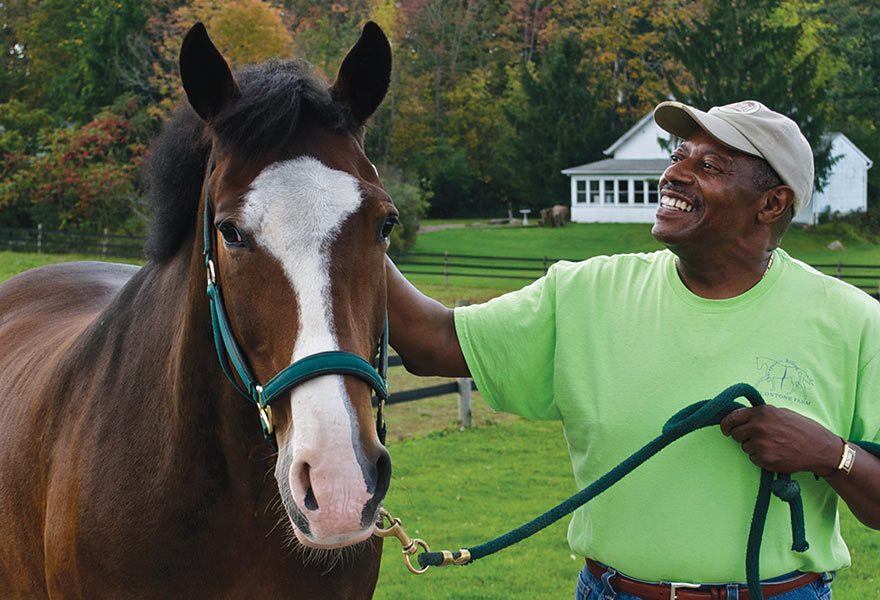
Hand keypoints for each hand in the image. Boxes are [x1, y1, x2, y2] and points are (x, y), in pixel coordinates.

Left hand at [720, 405, 841, 475]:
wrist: (819, 448)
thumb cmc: (802, 428)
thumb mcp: (780, 413)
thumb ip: (760, 414)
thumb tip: (741, 417)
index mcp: (761, 412)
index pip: (732, 418)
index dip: (726, 424)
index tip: (725, 429)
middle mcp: (758, 427)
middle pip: (735, 434)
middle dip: (741, 436)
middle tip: (755, 437)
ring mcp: (761, 445)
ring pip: (745, 447)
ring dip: (753, 447)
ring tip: (772, 445)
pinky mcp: (765, 460)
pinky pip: (753, 459)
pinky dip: (760, 458)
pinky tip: (775, 453)